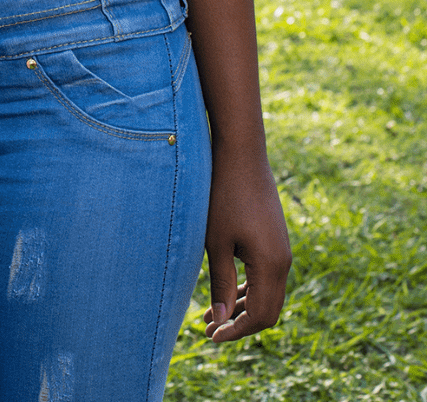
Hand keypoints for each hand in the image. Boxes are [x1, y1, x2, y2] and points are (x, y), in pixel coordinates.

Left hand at [202, 149, 291, 341]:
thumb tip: (221, 318)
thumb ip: (219, 281)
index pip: (260, 315)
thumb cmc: (221, 194)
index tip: (210, 336)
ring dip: (241, 305)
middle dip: (240, 323)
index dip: (236, 330)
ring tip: (210, 316)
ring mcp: (281, 249)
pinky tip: (225, 289)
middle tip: (209, 329)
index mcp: (272, 265)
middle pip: (268, 310)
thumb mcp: (215, 240)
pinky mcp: (274, 238)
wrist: (240, 154)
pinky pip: (265, 275)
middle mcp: (283, 261)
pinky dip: (247, 287)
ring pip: (266, 293)